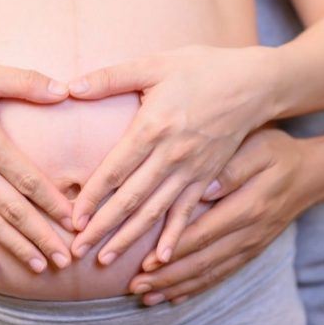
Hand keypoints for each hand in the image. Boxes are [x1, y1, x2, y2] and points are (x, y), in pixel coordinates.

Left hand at [68, 45, 277, 264]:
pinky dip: (173, 236)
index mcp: (154, 126)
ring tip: (105, 260)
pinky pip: (187, 212)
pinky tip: (160, 259)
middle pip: (131, 198)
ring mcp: (192, 170)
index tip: (72, 219)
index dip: (93, 197)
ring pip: (155, 211)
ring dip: (129, 238)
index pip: (116, 169)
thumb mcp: (155, 64)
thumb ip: (110, 77)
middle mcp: (172, 154)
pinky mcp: (208, 177)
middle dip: (102, 227)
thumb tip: (69, 87)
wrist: (254, 83)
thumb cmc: (201, 69)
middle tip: (77, 251)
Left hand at [127, 128, 314, 304]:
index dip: (172, 251)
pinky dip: (196, 287)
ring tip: (145, 297)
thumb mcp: (259, 147)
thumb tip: (204, 188)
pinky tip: (173, 297)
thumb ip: (231, 167)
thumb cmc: (279, 152)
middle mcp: (249, 233)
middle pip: (202, 261)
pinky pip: (221, 275)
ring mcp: (251, 246)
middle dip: (166, 277)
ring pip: (209, 273)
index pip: (203, 234)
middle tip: (134, 287)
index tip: (144, 262)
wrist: (314, 174)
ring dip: (176, 287)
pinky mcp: (251, 251)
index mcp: (248, 206)